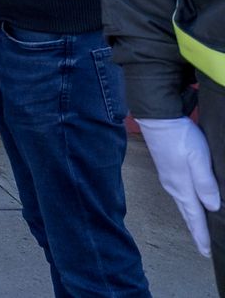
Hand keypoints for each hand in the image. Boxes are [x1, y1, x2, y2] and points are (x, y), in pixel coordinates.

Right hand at [138, 117, 220, 256]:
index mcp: (182, 187)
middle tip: (203, 246)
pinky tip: (191, 202)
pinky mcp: (168, 169)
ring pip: (183, 204)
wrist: (157, 119)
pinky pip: (180, 194)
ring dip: (191, 218)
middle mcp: (173, 186)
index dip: (201, 235)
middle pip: (187, 213)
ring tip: (199, 228)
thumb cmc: (179, 138)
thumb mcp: (199, 160)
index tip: (207, 251)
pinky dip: (187, 204)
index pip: (195, 217)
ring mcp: (169, 178)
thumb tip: (213, 207)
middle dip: (195, 231)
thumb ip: (206, 184)